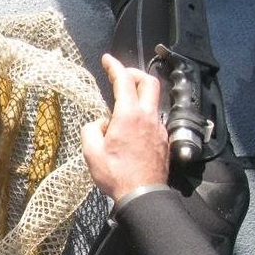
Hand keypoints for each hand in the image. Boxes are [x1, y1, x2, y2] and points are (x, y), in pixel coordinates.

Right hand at [81, 54, 169, 201]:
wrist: (142, 195)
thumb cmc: (115, 175)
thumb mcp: (91, 152)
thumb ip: (91, 129)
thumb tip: (100, 123)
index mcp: (129, 115)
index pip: (124, 80)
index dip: (115, 66)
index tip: (107, 59)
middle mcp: (147, 117)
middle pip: (148, 82)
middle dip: (134, 73)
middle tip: (121, 76)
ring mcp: (158, 128)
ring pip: (153, 101)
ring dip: (139, 96)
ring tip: (122, 108)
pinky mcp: (164, 140)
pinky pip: (154, 119)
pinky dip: (143, 115)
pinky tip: (132, 128)